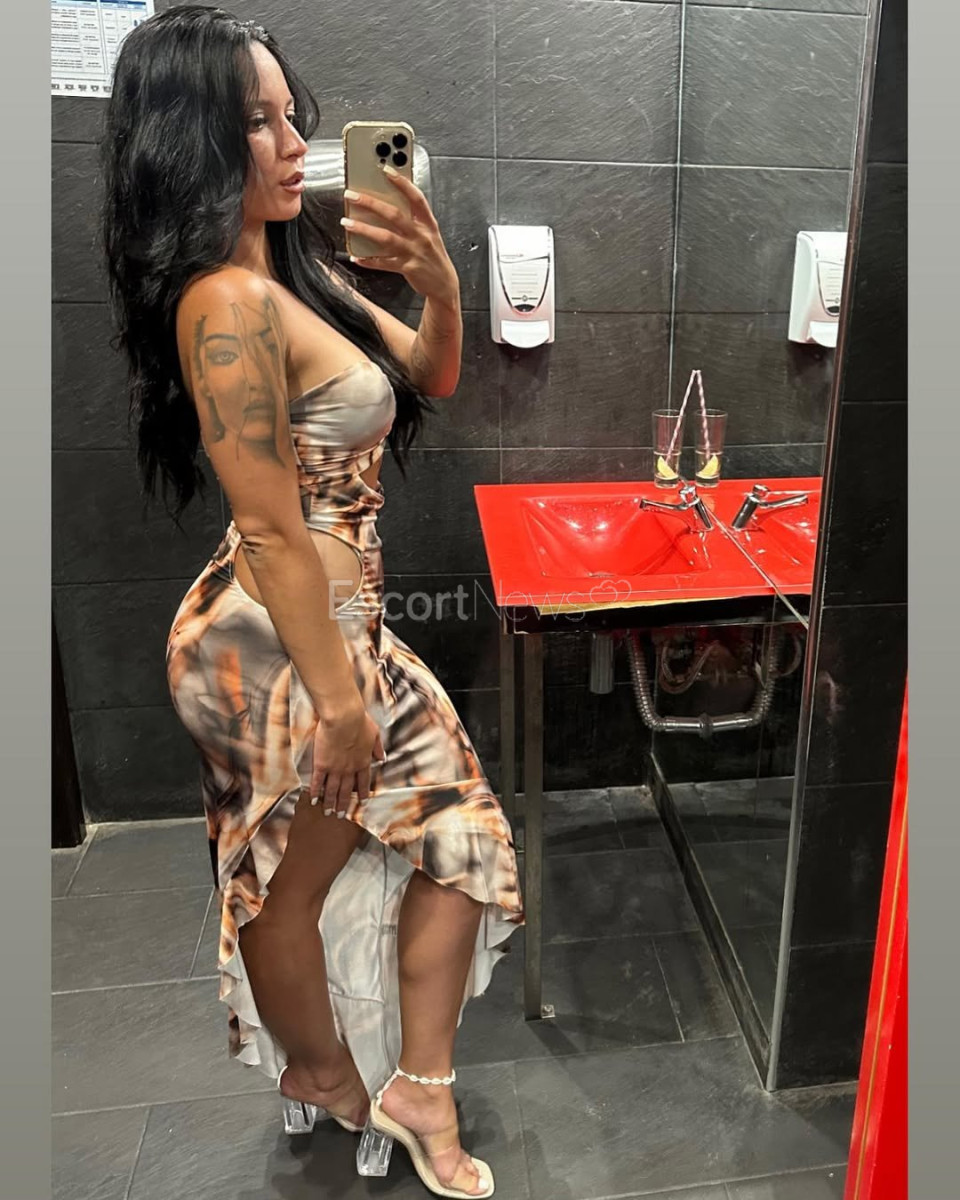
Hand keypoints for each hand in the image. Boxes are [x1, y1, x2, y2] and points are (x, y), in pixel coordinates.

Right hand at [310, 703, 384, 817]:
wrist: (344, 718)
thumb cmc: (360, 721)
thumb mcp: (375, 733)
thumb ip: (378, 748)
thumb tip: (382, 758)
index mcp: (363, 761)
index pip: (363, 782)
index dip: (362, 793)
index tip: (362, 802)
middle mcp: (349, 769)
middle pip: (347, 791)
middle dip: (344, 804)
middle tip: (341, 815)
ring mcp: (335, 768)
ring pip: (332, 790)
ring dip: (330, 803)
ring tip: (328, 813)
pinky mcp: (321, 764)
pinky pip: (318, 782)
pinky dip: (315, 792)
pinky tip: (313, 800)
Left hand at [342, 168, 458, 303]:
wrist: (444, 284)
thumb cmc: (434, 256)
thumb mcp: (430, 233)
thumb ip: (414, 219)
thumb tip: (389, 204)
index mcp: (428, 223)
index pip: (416, 197)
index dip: (402, 182)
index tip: (386, 170)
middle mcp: (421, 235)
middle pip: (394, 214)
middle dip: (371, 203)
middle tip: (352, 195)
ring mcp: (414, 252)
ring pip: (386, 237)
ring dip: (364, 229)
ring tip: (347, 223)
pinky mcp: (407, 268)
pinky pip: (383, 263)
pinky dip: (368, 260)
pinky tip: (357, 257)